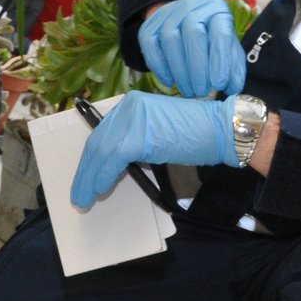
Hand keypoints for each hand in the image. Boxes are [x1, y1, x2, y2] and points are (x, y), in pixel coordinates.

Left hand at [71, 93, 237, 207]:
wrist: (221, 130)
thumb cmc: (195, 134)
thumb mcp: (157, 132)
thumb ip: (135, 140)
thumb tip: (114, 163)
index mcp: (132, 103)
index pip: (103, 132)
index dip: (91, 157)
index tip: (85, 175)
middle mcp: (128, 107)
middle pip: (98, 141)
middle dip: (86, 170)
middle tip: (79, 192)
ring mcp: (132, 120)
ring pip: (101, 152)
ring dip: (89, 178)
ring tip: (84, 197)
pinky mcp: (138, 137)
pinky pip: (112, 160)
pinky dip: (102, 176)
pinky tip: (98, 189)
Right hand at [137, 0, 246, 98]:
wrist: (183, 23)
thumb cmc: (211, 40)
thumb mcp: (228, 50)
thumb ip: (233, 68)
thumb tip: (232, 88)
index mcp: (216, 9)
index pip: (220, 32)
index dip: (220, 60)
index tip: (219, 84)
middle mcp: (192, 6)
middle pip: (192, 33)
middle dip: (197, 68)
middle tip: (201, 92)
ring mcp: (167, 14)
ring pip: (170, 40)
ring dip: (180, 71)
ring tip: (189, 91)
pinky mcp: (149, 26)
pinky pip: (151, 46)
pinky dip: (160, 67)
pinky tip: (170, 81)